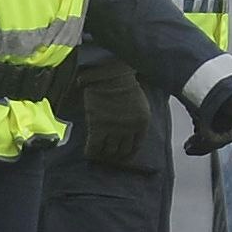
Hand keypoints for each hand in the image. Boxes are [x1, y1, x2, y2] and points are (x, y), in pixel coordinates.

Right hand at [70, 46, 149, 164]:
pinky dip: (91, 152)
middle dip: (115, 156)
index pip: (136, 146)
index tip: (121, 155)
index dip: (127, 153)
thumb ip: (135, 120)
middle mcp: (130, 129)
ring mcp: (114, 129)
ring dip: (103, 155)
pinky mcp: (98, 127)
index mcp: (142, 122)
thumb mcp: (138, 104)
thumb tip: (126, 135)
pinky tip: (89, 152)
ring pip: (109, 152)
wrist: (109, 75)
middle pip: (123, 151)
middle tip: (107, 155)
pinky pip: (94, 147)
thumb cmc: (124, 85)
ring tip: (98, 153)